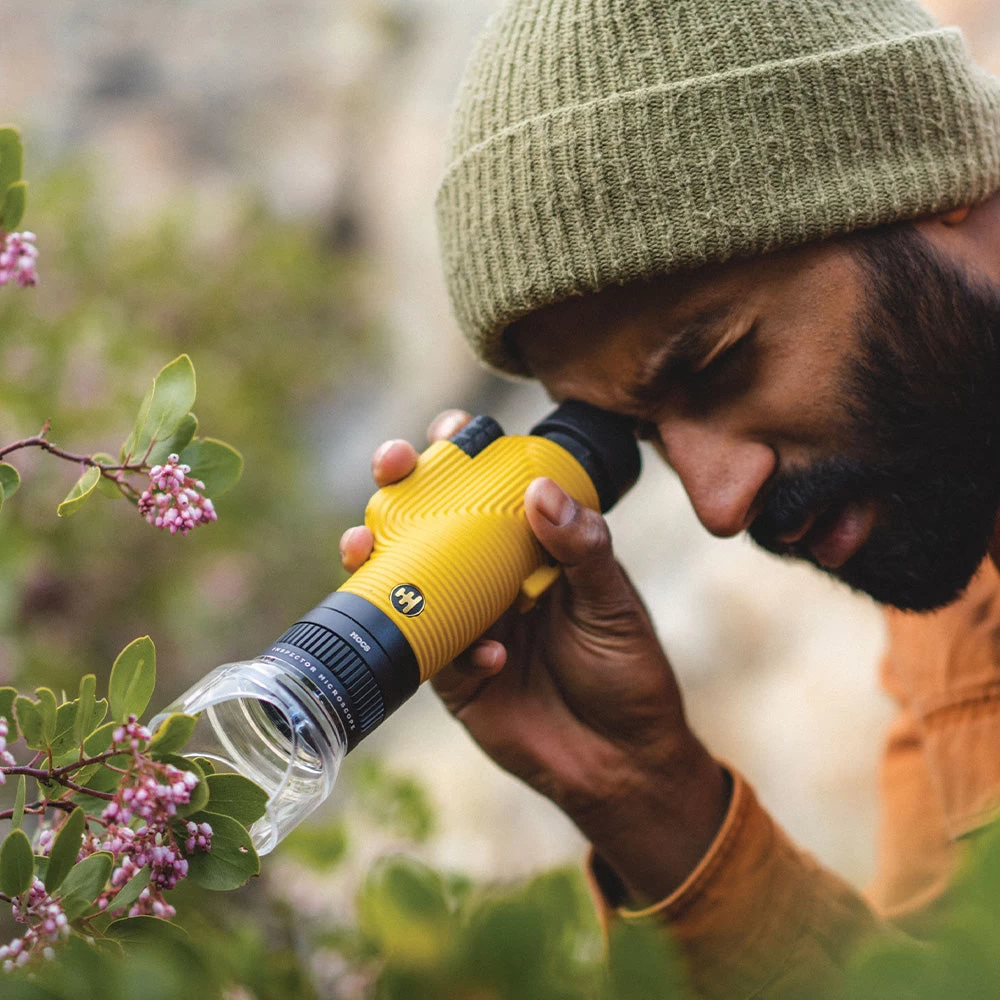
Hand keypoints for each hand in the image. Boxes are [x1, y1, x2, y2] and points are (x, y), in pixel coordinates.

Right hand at [340, 410, 730, 900]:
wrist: (622, 762)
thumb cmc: (627, 671)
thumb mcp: (613, 604)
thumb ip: (583, 548)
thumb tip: (539, 491)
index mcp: (530, 552)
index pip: (488, 490)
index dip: (461, 454)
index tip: (447, 428)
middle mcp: (489, 581)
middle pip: (431, 524)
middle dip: (398, 489)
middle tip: (388, 465)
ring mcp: (466, 626)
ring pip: (407, 582)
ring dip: (378, 558)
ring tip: (363, 543)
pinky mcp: (452, 678)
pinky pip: (430, 653)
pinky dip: (451, 648)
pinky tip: (490, 658)